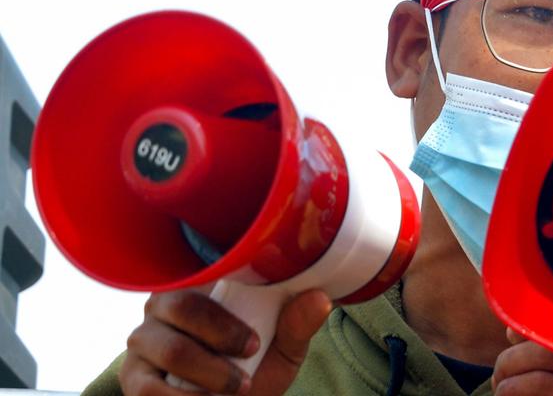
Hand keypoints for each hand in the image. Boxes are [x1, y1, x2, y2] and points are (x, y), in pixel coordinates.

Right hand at [119, 288, 331, 395]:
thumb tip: (320, 298)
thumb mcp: (283, 349)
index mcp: (202, 284)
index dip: (228, 289)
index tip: (256, 336)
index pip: (201, 267)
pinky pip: (150, 388)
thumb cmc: (253, 368)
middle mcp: (164, 304)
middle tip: (251, 355)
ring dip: (211, 373)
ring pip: (170, 348)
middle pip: (182, 305)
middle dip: (222, 336)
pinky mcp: (133, 378)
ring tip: (239, 387)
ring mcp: (144, 340)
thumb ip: (297, 325)